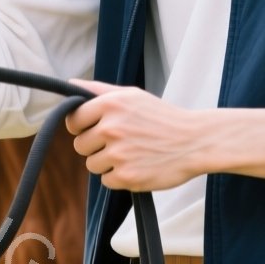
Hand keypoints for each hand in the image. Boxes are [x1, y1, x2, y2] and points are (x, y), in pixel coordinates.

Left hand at [64, 79, 205, 191]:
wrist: (194, 141)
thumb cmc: (162, 117)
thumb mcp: (132, 95)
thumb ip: (98, 90)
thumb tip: (70, 85)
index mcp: (110, 104)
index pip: (73, 120)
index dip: (82, 126)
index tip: (94, 128)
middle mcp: (111, 128)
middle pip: (80, 145)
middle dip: (95, 146)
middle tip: (119, 142)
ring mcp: (119, 153)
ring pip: (92, 164)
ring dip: (107, 163)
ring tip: (130, 153)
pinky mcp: (127, 176)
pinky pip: (106, 181)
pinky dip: (119, 177)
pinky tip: (137, 165)